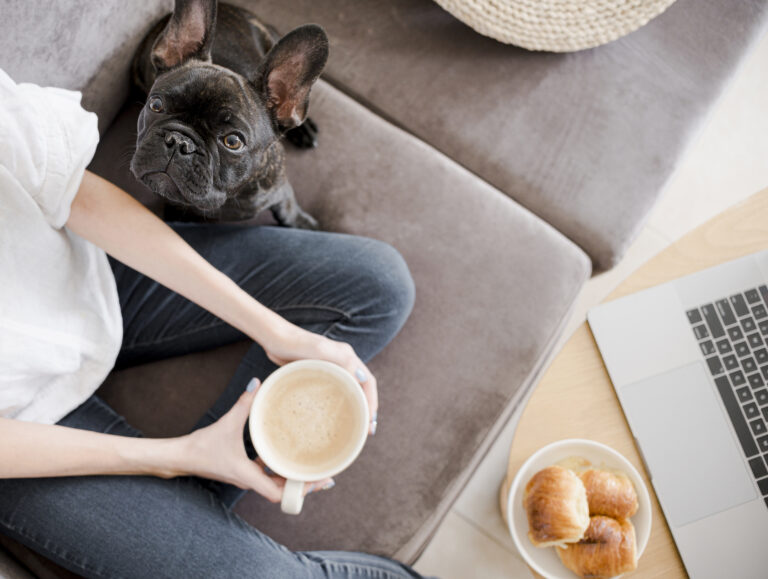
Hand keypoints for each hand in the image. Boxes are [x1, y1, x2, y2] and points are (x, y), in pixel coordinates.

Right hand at [177, 382, 332, 502]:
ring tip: (312, 466)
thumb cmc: (202, 446)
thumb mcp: (227, 423)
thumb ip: (244, 403)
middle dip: (303, 485)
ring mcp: (246, 478)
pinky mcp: (242, 471)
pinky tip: (286, 455)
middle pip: (283, 492)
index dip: (300, 490)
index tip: (317, 479)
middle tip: (324, 474)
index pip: (280, 494)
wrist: (180, 457)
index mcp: (248, 476)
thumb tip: (256, 383)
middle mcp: (250, 481)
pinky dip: (279, 469)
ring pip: (275, 484)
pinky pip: (266, 475)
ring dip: (292, 478)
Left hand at [264, 324, 377, 433]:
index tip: (370, 420)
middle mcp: (343, 362)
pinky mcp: (318, 374)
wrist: (275, 339)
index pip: (368, 382)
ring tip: (355, 426)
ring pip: (349, 390)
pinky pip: (334, 391)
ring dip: (355, 407)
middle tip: (366, 429)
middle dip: (367, 407)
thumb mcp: (321, 351)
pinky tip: (333, 416)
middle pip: (362, 387)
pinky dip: (339, 404)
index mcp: (348, 357)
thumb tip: (360, 379)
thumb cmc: (297, 344)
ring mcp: (330, 368)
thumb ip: (343, 362)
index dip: (372, 401)